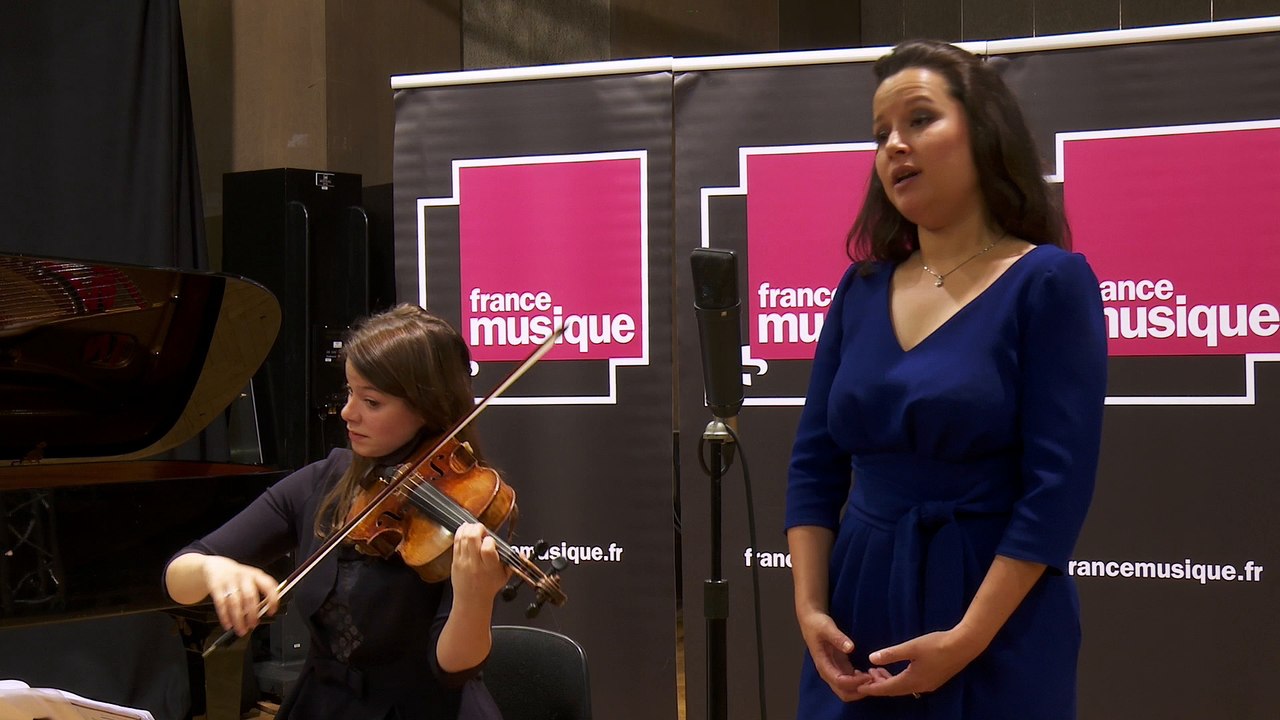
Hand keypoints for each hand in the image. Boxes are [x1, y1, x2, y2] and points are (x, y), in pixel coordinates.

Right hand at [201, 555, 279, 636]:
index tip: (272, 611)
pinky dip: (225, 616)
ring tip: (241, 629)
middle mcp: (243, 577)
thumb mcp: (251, 580)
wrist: (216, 567)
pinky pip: (221, 604)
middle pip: (250, 596)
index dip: (272, 599)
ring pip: (235, 602)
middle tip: (253, 625)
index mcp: (256, 575)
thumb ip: (259, 593)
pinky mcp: (216, 587)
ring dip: (238, 619)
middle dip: (252, 613)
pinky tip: (228, 624)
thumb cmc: (238, 578)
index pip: (268, 585)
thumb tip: (264, 612)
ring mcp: (229, 581)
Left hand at [449, 523, 510, 604]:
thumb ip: (512, 562)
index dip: (490, 540)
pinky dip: (461, 532)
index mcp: (489, 567)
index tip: (492, 541)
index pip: (487, 548)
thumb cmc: (488, 587)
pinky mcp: (455, 560)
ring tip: (475, 530)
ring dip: (469, 528)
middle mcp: (475, 563)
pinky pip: (456, 541)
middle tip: (483, 531)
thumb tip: (522, 553)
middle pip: (473, 537)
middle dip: (478, 528)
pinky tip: (466, 530)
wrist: (471, 600)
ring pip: (463, 537)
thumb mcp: (504, 576)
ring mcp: (463, 561)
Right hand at [795, 609, 886, 700]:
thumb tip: (850, 648)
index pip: (840, 682)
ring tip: (874, 678)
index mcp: (823, 665)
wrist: (811, 621)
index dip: (855, 682)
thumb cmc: (817, 624)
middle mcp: (828, 672)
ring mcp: (834, 671)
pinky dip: (860, 682)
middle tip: (874, 681)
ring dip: (861, 688)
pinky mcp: (840, 668)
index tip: (869, 675)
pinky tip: (870, 673)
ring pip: (848, 690)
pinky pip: (851, 682)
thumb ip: (838, 638)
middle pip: (844, 693)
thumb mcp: (827, 628)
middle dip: (859, 691)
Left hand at [861, 628, 983, 697]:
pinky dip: (898, 679)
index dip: (871, 688)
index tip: (858, 687)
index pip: (887, 688)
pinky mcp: (933, 679)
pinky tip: (895, 669)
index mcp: (912, 680)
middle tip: (864, 676)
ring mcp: (928, 684)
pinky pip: (910, 684)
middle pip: (894, 690)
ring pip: (902, 687)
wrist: (964, 646)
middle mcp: (919, 687)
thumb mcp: (912, 647)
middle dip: (878, 685)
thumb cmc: (937, 644)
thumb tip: (871, 659)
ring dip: (888, 681)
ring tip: (875, 671)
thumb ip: (891, 654)